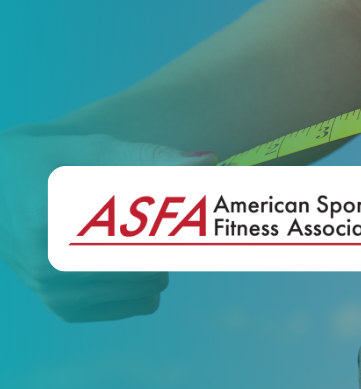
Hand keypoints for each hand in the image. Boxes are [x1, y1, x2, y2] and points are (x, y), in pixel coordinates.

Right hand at [0, 128, 215, 321]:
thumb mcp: (97, 151)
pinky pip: (139, 304)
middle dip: (172, 235)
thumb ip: (154, 158)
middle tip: (166, 211)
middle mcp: (55, 262)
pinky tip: (129, 254)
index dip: (187, 215)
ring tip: (138, 229)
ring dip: (161, 258)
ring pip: (154, 284)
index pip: (154, 231)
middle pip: (159, 260)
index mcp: (62, 219)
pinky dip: (146, 281)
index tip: (201, 199)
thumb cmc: (52, 162)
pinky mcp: (63, 308)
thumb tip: (209, 161)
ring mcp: (56, 291)